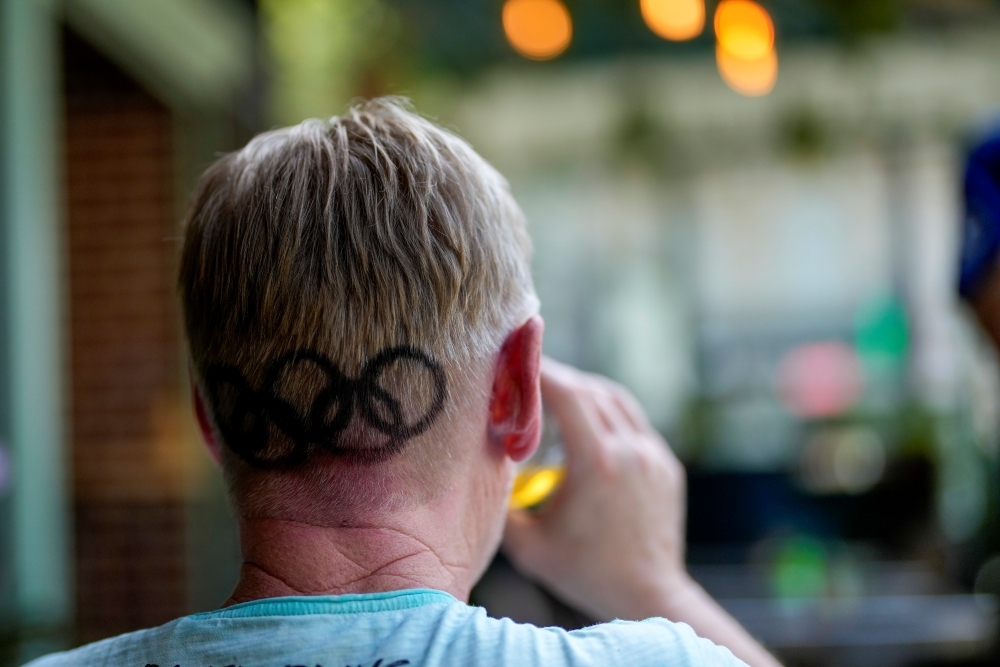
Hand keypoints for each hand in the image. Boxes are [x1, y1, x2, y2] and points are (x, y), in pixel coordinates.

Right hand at [503, 357, 689, 621]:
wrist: (646, 595)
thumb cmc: (582, 573)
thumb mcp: (527, 545)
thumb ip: (501, 502)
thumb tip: (478, 465)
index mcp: (597, 462)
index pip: (567, 393)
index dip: (539, 372)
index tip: (515, 360)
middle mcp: (630, 450)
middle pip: (590, 389)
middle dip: (558, 377)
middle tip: (527, 375)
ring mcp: (653, 455)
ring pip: (616, 399)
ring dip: (584, 390)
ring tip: (556, 395)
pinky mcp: (665, 465)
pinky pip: (634, 423)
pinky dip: (607, 413)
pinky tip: (587, 425)